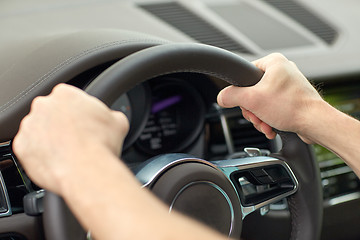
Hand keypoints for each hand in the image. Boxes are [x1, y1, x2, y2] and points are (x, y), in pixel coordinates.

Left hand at [13, 84, 128, 193]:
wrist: (87, 170)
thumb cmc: (101, 144)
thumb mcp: (118, 122)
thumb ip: (110, 114)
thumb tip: (111, 118)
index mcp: (65, 94)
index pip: (68, 98)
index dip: (78, 112)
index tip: (84, 122)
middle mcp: (42, 106)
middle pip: (51, 112)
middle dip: (61, 123)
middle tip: (76, 137)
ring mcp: (29, 126)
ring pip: (39, 130)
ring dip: (50, 138)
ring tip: (67, 152)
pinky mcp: (21, 147)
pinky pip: (30, 149)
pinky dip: (41, 154)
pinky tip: (57, 160)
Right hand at [217, 53, 322, 142]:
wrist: (315, 123)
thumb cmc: (291, 107)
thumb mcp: (252, 100)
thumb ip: (231, 96)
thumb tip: (222, 97)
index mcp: (273, 62)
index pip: (245, 74)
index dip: (241, 92)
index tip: (245, 103)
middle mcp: (282, 70)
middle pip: (252, 91)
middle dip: (252, 110)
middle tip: (257, 116)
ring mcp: (288, 84)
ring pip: (262, 102)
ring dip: (260, 117)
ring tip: (266, 124)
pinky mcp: (292, 98)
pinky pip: (273, 107)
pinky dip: (269, 119)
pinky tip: (272, 127)